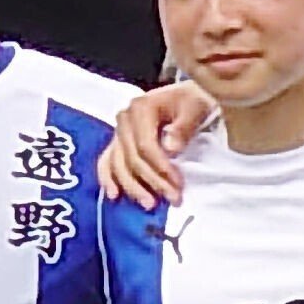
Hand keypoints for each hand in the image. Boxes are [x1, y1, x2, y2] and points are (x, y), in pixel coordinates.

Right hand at [105, 81, 220, 205]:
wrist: (187, 98)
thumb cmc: (193, 102)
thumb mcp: (196, 109)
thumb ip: (183, 128)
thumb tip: (170, 149)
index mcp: (141, 108)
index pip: (145, 145)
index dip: (160, 168)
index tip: (179, 184)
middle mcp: (124, 119)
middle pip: (132, 158)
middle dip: (152, 181)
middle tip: (173, 198)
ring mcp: (119, 131)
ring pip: (118, 164)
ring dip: (133, 187)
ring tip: (150, 204)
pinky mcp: (118, 142)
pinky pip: (107, 162)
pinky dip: (108, 178)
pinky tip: (114, 195)